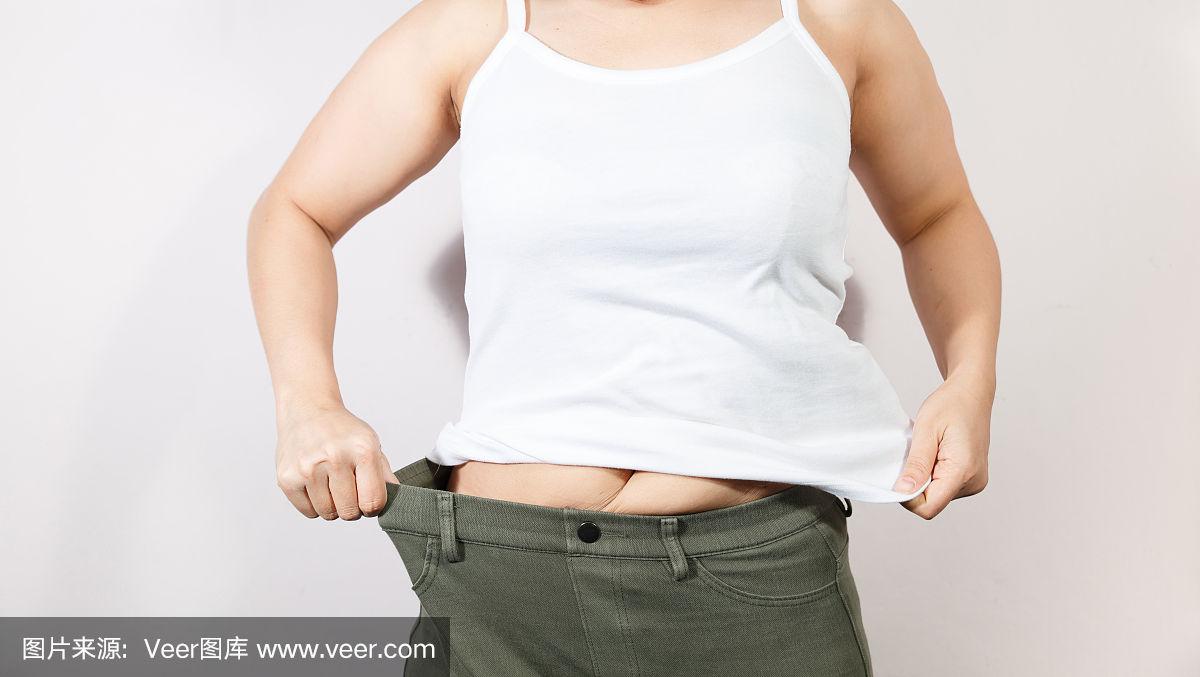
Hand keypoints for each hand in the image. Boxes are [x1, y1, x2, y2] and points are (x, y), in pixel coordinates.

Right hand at [274, 402, 398, 519]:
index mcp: (362, 450)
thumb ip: (385, 475)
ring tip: (332, 486)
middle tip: (350, 492)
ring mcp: (308, 469)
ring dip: (334, 507)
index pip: (373, 501)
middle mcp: (334, 458)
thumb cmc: (342, 431)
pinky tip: (317, 485)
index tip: (369, 500)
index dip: (373, 507)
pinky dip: (315, 505)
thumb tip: (397, 502)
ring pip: (328, 514)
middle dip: (353, 508)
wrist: (307, 410)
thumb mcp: (371, 444)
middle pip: (350, 512)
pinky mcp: (287, 478)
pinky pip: (308, 512)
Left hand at [893, 372, 992, 518]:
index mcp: (963, 471)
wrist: (972, 392)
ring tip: (929, 449)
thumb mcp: (926, 430)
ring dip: (925, 477)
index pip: (929, 507)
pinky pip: (944, 486)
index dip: (908, 497)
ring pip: (937, 495)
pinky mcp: (972, 478)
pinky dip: (933, 474)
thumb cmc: (951, 405)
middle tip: (917, 453)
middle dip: (916, 483)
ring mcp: (975, 482)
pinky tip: (936, 453)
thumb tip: (904, 492)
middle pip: (932, 502)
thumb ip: (917, 464)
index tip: (900, 473)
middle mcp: (974, 482)